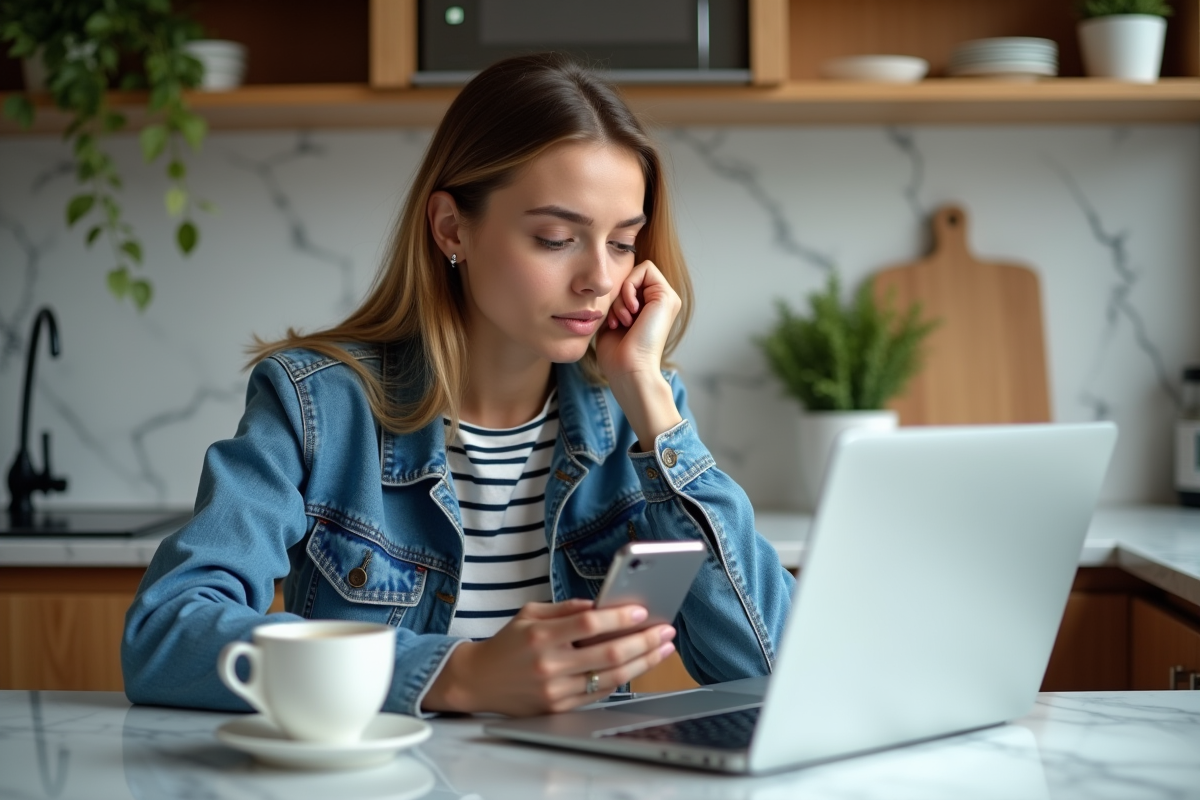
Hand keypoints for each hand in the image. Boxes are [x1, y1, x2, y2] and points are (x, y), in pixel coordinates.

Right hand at [422, 599, 676, 715]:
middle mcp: (550, 664)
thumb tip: (600, 606)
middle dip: (644, 641)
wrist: (479, 681)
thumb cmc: (506, 643)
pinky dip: (624, 680)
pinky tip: (640, 666)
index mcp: (541, 636)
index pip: (588, 624)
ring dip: (643, 663)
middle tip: (666, 631)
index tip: (642, 610)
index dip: (619, 617)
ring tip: (663, 649)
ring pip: (611, 678)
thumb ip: (565, 608)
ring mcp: (556, 690)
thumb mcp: (529, 613)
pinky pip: (600, 694)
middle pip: (608, 654)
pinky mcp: (560, 708)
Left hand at [595, 260, 683, 449]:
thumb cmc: (617, 355)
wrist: (629, 371)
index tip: (614, 320)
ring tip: (623, 320)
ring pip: (636, 272)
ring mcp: (667, 299)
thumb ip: (615, 302)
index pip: (629, 283)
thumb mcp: (613, 321)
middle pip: (632, 276)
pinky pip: (644, 270)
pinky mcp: (667, 296)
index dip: (617, 296)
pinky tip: (630, 313)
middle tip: (618, 320)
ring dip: (622, 295)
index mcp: (651, 310)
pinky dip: (629, 288)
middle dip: (618, 296)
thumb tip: (606, 283)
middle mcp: (661, 303)